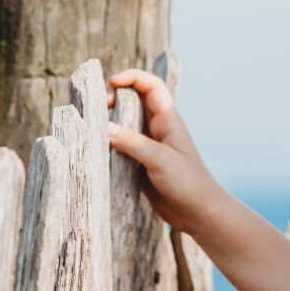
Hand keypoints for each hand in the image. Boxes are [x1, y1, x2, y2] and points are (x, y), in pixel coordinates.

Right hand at [106, 68, 219, 235]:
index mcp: (168, 120)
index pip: (151, 86)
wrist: (199, 213)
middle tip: (98, 111)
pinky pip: (120, 145)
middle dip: (114, 98)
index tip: (112, 83)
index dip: (132, 77)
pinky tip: (95, 149)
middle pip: (133, 101)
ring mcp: (148, 145)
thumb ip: (132, 142)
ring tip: (91, 127)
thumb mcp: (159, 160)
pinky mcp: (140, 162)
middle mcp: (157, 128)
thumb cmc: (188, 183)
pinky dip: (108, 143)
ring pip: (124, 123)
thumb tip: (103, 127)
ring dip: (108, 121)